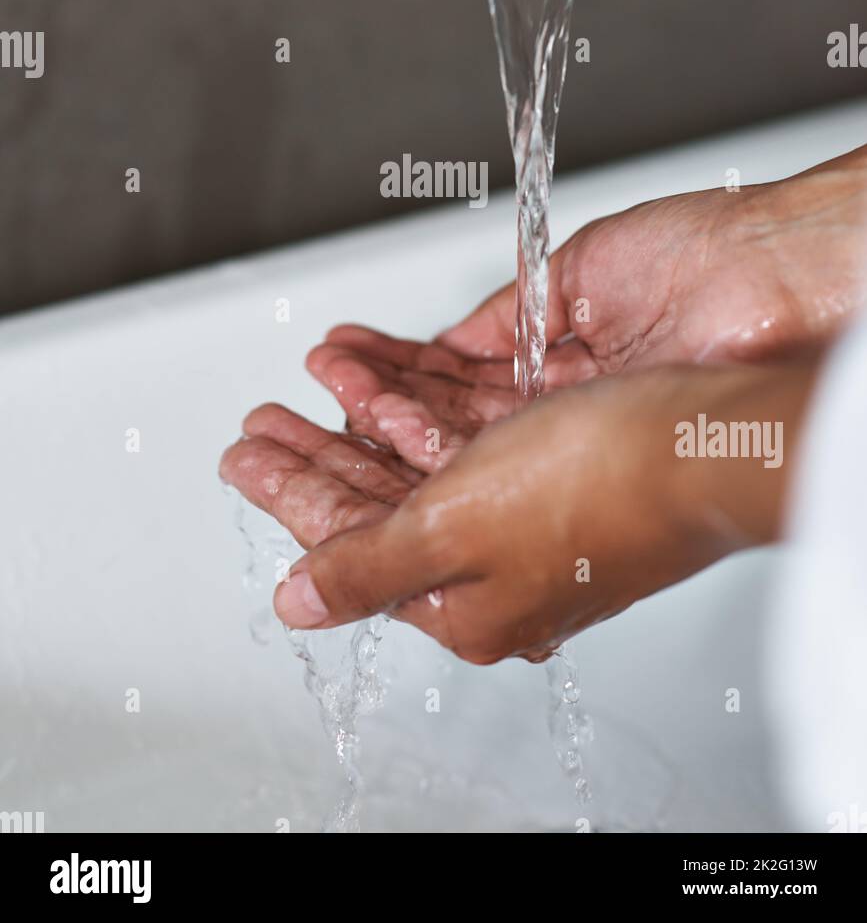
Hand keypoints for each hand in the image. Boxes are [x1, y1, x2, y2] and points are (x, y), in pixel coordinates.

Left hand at [220, 358, 817, 662]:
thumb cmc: (596, 487)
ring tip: (318, 384)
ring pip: (419, 462)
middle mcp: (495, 566)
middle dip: (315, 455)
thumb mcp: (453, 527)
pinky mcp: (557, 466)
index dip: (290, 493)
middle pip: (379, 501)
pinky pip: (464, 434)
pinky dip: (421, 402)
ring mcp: (527, 516)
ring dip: (361, 421)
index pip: (348, 542)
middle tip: (263, 422)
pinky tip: (396, 380)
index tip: (246, 456)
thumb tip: (297, 606)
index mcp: (464, 600)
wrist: (707, 441)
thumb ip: (366, 564)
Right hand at [304, 147, 865, 461]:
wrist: (771, 274)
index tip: (333, 357)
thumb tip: (442, 344)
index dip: (390, 369)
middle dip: (361, 410)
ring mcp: (573, 441)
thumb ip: (503, 318)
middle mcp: (563, 411)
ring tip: (306, 410)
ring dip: (375, 426)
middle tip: (294, 403)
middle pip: (444, 422)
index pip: (456, 377)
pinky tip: (369, 420)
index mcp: (563, 358)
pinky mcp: (584, 460)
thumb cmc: (703, 256)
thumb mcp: (573, 273)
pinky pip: (486, 454)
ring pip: (453, 446)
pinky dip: (421, 434)